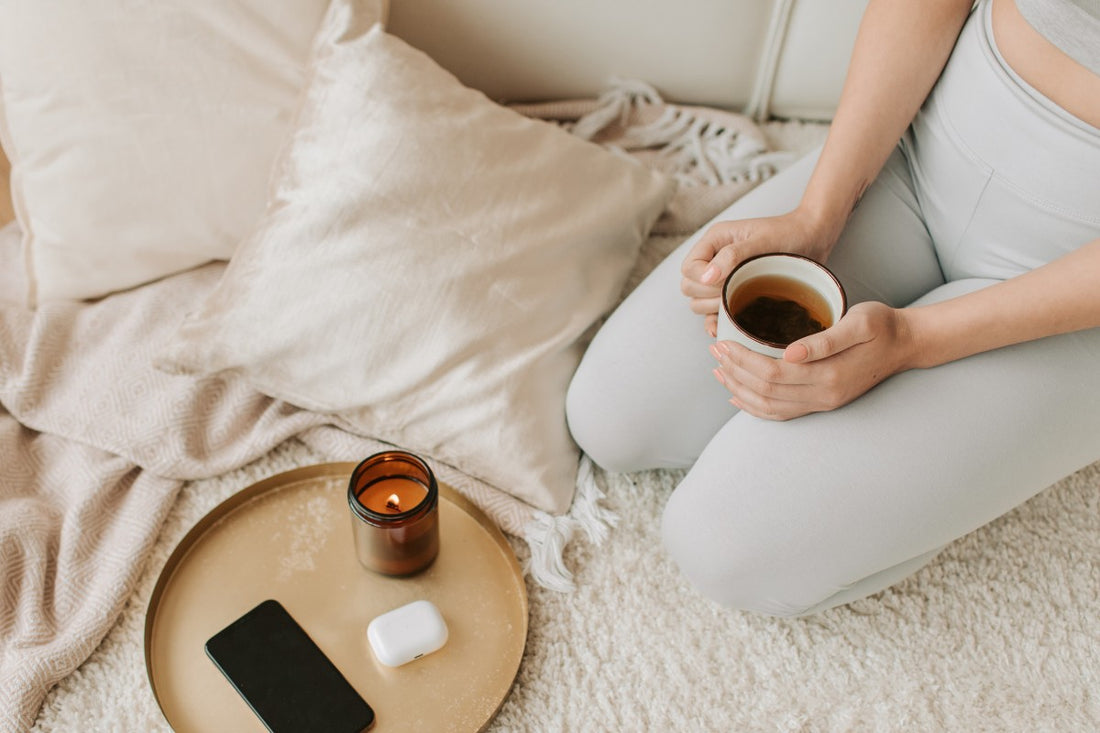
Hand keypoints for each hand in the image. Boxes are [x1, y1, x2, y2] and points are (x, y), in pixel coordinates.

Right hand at [681, 209, 831, 336]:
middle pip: (689, 287)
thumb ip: (732, 256)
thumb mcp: (762, 241)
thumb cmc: (789, 233)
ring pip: (698, 302)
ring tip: (738, 305)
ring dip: (713, 309)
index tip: (725, 282)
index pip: (689, 268)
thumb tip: (707, 277)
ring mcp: (722, 278)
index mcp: (714, 241)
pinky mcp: (733, 294)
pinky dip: (717, 322)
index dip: (701, 280)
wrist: (812, 239)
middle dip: (707, 296)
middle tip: (733, 294)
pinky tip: (728, 328)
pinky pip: (713, 313)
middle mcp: (714, 260)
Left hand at [709, 301, 915, 419]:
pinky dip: (754, 406)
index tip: (722, 341)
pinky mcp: (822, 404)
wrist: (907, 345)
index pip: (772, 373)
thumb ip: (825, 339)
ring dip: (739, 389)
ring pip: (768, 406)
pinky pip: (780, 413)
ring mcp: (822, 404)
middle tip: (714, 349)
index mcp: (829, 375)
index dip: (742, 359)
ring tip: (718, 369)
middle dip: (734, 371)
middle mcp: (823, 396)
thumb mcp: (860, 322)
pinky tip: (737, 393)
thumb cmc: (882, 326)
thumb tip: (789, 353)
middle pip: (764, 391)